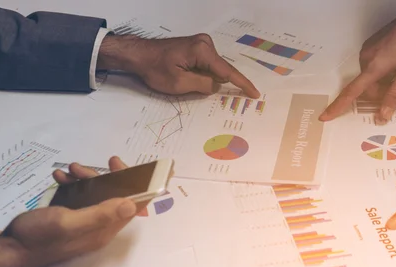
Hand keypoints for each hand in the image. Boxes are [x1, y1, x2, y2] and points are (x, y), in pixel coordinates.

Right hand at [0, 157, 135, 266]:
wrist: (9, 251)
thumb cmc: (37, 238)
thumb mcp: (68, 223)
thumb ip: (100, 214)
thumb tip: (132, 204)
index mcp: (103, 230)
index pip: (130, 205)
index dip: (130, 183)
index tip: (117, 164)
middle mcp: (98, 228)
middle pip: (112, 197)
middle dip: (100, 177)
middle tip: (80, 166)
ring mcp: (84, 224)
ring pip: (94, 195)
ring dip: (83, 179)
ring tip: (66, 171)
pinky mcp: (70, 220)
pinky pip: (79, 199)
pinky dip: (71, 186)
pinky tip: (57, 179)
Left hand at [97, 33, 259, 97]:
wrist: (140, 55)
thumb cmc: (155, 69)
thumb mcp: (180, 84)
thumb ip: (203, 85)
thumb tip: (217, 86)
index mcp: (203, 51)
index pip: (228, 71)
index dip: (242, 84)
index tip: (255, 93)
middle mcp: (205, 43)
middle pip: (220, 70)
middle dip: (214, 83)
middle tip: (193, 88)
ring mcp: (201, 44)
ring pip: (213, 69)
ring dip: (205, 79)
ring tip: (183, 80)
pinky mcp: (196, 47)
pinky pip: (207, 65)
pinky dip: (202, 74)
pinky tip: (187, 77)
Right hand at [319, 14, 395, 122]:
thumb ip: (395, 95)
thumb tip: (382, 116)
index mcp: (373, 69)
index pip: (351, 92)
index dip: (337, 107)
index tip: (324, 117)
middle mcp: (364, 61)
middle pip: (365, 87)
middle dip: (378, 92)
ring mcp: (365, 53)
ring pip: (368, 78)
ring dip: (380, 81)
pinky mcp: (368, 48)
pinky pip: (370, 67)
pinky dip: (379, 71)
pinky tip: (393, 62)